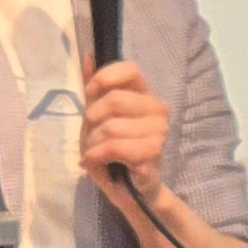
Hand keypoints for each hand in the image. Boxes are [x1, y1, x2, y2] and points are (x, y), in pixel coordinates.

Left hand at [80, 60, 169, 202]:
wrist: (129, 190)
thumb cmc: (114, 152)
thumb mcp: (97, 117)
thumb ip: (94, 88)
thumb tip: (88, 57)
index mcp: (145, 95)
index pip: (130, 69)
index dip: (104, 79)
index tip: (90, 96)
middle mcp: (157, 109)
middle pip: (115, 99)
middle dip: (92, 120)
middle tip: (92, 135)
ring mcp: (159, 131)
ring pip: (111, 127)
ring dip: (93, 143)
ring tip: (96, 152)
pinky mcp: (153, 153)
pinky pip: (115, 147)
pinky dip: (97, 155)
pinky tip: (95, 161)